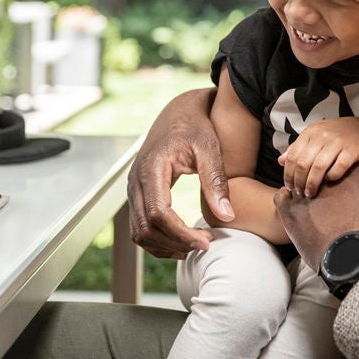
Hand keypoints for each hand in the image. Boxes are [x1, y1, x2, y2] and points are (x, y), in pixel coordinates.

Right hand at [127, 89, 230, 258]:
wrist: (179, 112)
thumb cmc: (196, 127)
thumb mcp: (210, 148)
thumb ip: (216, 181)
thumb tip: (226, 217)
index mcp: (151, 168)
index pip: (158, 213)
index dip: (181, 233)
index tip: (207, 241)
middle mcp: (135, 180)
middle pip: (146, 227)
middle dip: (175, 242)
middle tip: (206, 244)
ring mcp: (132, 188)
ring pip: (139, 232)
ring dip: (164, 246)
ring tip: (195, 245)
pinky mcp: (137, 193)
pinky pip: (139, 226)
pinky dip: (157, 240)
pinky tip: (181, 241)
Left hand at [275, 162, 358, 268]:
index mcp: (352, 169)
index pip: (348, 166)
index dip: (353, 178)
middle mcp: (325, 177)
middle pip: (323, 175)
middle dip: (329, 185)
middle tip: (337, 202)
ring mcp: (306, 193)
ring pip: (300, 182)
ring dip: (305, 189)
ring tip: (313, 203)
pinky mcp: (292, 212)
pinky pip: (282, 198)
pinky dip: (288, 201)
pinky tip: (298, 209)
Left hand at [279, 118, 358, 196]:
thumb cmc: (334, 136)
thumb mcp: (314, 137)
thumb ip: (298, 148)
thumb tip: (280, 160)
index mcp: (310, 132)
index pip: (293, 155)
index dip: (288, 173)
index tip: (289, 186)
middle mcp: (322, 135)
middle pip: (304, 163)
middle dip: (299, 181)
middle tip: (299, 193)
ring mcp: (338, 142)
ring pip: (319, 166)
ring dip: (312, 183)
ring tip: (310, 193)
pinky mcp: (353, 149)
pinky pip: (339, 167)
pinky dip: (332, 177)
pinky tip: (329, 182)